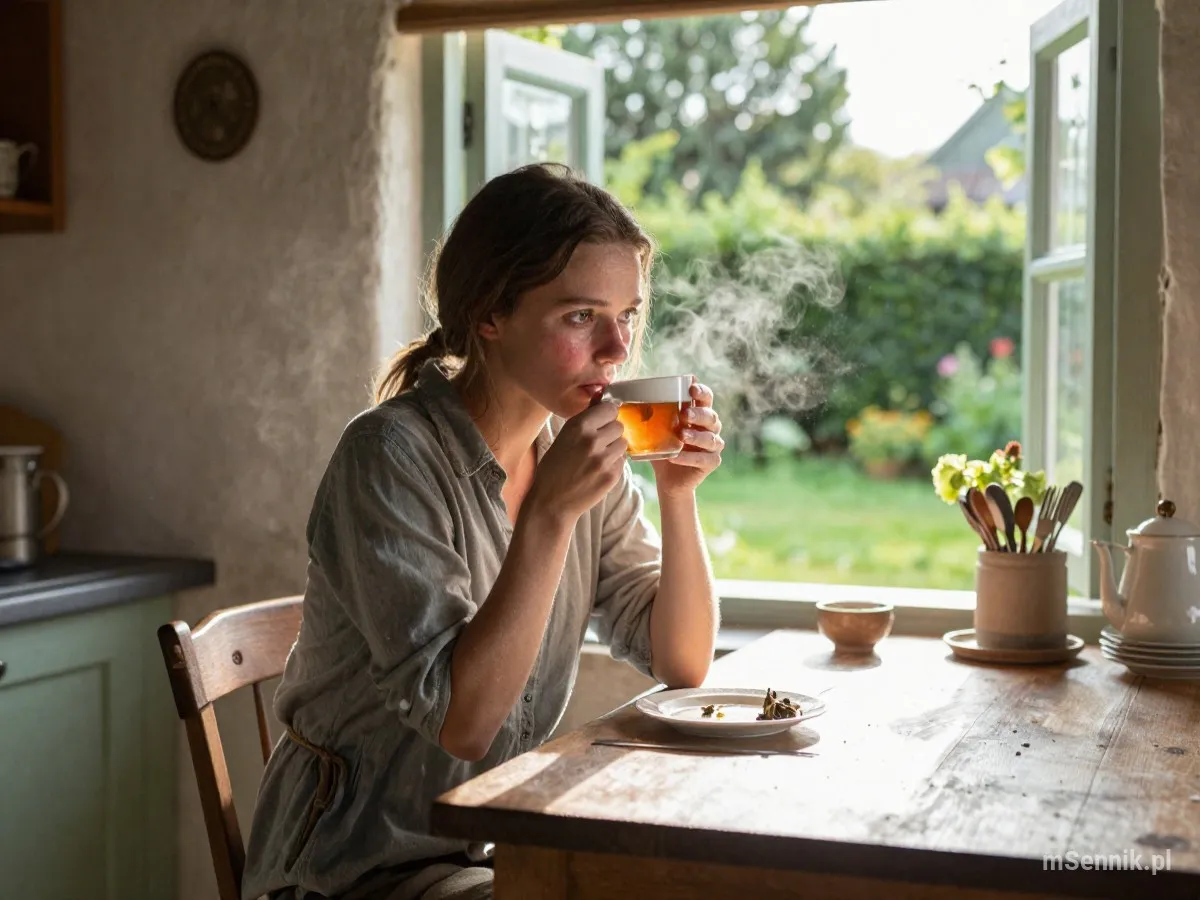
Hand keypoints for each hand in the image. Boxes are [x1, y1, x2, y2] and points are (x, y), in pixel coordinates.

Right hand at [527, 401, 626, 523]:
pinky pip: (622, 461)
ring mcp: (603, 459)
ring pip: (623, 443)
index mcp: (578, 427)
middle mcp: (592, 440)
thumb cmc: (554, 468)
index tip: (604, 421)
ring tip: (599, 458)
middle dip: (611, 433)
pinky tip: (598, 471)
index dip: (607, 415)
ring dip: (614, 449)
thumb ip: (584, 420)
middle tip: (599, 443)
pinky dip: (614, 464)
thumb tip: (603, 399)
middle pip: (619, 426)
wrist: (551, 502)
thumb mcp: (563, 438)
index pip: (610, 408)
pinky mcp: (612, 475)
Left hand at [652, 380, 723, 499]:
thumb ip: (647, 415)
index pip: (706, 398)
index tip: (691, 387)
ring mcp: (713, 446)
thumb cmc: (663, 449)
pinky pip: (704, 459)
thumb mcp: (655, 430)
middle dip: (699, 414)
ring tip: (682, 435)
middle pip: (711, 417)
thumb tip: (620, 399)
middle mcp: (710, 428)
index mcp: (698, 415)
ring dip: (696, 436)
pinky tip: (675, 456)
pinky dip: (689, 458)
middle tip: (684, 414)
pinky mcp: (711, 463)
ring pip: (711, 439)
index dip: (702, 391)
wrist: (668, 480)